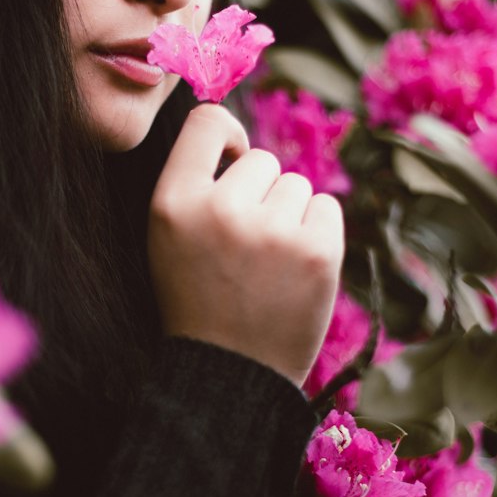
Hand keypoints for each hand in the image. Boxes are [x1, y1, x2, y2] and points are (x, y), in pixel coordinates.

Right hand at [148, 104, 343, 385]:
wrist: (230, 374)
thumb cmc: (199, 302)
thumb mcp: (169, 241)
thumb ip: (196, 186)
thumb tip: (241, 140)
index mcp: (172, 204)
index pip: (207, 122)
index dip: (227, 135)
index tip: (233, 159)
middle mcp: (220, 209)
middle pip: (260, 160)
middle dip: (259, 194)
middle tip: (245, 247)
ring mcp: (271, 231)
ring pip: (296, 186)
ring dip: (288, 216)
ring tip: (268, 264)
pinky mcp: (316, 251)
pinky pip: (327, 208)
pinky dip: (317, 233)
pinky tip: (294, 268)